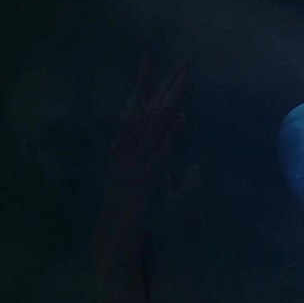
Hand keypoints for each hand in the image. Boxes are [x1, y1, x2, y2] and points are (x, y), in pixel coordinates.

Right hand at [94, 51, 187, 272]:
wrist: (117, 244)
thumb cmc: (136, 216)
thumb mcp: (153, 186)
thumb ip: (167, 167)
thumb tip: (184, 157)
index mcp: (129, 149)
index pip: (138, 109)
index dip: (146, 84)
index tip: (153, 58)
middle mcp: (130, 151)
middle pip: (148, 110)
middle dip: (163, 84)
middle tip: (180, 59)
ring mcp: (136, 164)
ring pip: (155, 125)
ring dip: (170, 101)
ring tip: (186, 79)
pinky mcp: (146, 180)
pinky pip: (161, 152)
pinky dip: (172, 135)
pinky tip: (183, 117)